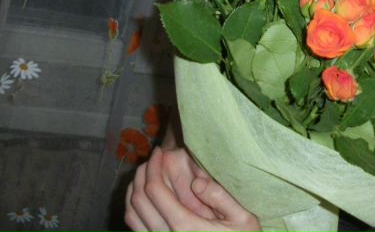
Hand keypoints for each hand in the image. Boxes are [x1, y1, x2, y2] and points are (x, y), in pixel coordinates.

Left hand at [125, 147, 259, 231]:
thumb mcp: (242, 218)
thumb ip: (221, 198)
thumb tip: (196, 181)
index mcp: (184, 226)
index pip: (154, 190)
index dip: (152, 167)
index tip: (159, 152)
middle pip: (139, 199)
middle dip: (142, 174)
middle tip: (152, 158)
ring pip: (131, 213)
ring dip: (134, 189)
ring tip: (146, 173)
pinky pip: (135, 226)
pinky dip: (133, 207)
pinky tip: (143, 196)